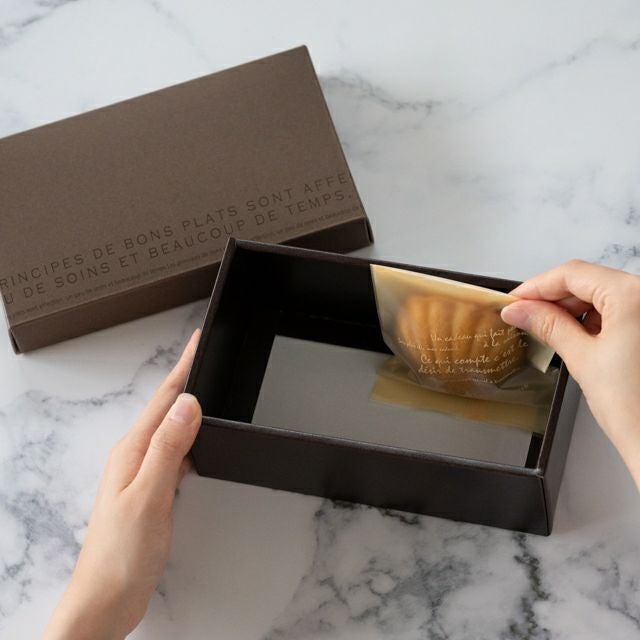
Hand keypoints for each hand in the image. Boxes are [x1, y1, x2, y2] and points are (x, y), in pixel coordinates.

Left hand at [44, 330, 202, 639]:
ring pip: (172, 428)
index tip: (200, 342)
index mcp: (133, 450)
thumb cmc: (121, 554)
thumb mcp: (148, 496)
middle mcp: (136, 456)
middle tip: (208, 356)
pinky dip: (191, 438)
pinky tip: (200, 441)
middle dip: (187, 378)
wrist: (106, 599)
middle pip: (167, 407)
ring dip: (189, 407)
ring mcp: (143, 473)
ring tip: (206, 387)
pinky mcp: (153, 490)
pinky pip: (175, 451)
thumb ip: (168, 449)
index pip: (164, 399)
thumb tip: (189, 405)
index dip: (184, 367)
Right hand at [500, 260, 639, 487]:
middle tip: (523, 316)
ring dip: (571, 309)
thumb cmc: (637, 408)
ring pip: (602, 294)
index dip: (536, 286)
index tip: (514, 301)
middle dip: (552, 298)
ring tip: (545, 329)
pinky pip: (619, 310)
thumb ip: (548, 326)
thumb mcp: (582, 359)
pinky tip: (574, 336)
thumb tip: (520, 310)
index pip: (572, 275)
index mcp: (633, 296)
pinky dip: (593, 319)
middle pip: (588, 281)